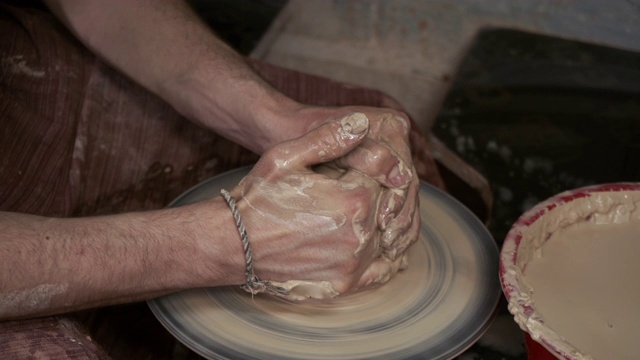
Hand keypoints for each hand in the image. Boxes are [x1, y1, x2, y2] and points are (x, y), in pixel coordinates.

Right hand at [229, 113, 406, 299]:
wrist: (234, 243)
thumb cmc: (258, 198)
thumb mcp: (287, 156)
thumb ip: (328, 138)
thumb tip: (363, 124)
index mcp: (354, 198)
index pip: (384, 179)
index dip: (370, 170)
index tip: (352, 170)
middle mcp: (360, 235)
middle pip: (388, 209)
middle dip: (377, 197)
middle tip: (351, 191)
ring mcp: (353, 264)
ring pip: (387, 238)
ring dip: (380, 225)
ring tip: (360, 214)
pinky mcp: (344, 284)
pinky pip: (381, 271)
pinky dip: (385, 258)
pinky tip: (376, 245)